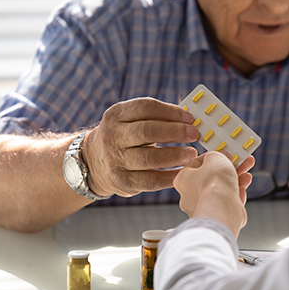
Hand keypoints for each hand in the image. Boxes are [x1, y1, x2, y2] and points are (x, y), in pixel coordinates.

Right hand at [82, 97, 199, 196]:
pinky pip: (150, 181)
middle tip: (195, 134)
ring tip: (191, 154)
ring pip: (149, 158)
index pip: (145, 107)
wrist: (93, 163)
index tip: (190, 117)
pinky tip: (183, 172)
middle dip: (174, 132)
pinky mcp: (122, 182)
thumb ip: (155, 118)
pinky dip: (170, 176)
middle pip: (146, 131)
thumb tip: (189, 120)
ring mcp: (115, 160)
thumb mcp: (129, 121)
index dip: (171, 112)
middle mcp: (112, 136)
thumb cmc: (123, 137)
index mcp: (116, 115)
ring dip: (174, 155)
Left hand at [173, 152, 254, 238]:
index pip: (196, 164)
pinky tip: (242, 190)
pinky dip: (235, 196)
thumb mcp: (216, 158)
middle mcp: (189, 195)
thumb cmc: (213, 185)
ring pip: (220, 191)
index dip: (212, 157)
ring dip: (235, 181)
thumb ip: (218, 155)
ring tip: (247, 176)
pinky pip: (225, 203)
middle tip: (240, 162)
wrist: (222, 211)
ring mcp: (202, 208)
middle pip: (211, 178)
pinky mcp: (214, 217)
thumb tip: (222, 157)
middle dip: (228, 169)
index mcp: (182, 179)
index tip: (223, 153)